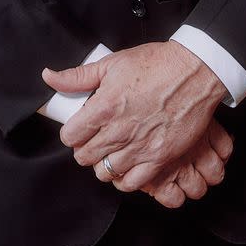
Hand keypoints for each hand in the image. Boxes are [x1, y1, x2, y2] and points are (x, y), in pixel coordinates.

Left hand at [42, 41, 229, 194]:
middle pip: (84, 156)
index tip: (78, 128)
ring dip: (103, 163)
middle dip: (85, 148)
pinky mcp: (159, 158)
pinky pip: (131, 183)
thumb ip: (78, 76)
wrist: (195, 72)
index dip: (71, 132)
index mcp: (104, 107)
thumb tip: (50, 77)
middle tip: (93, 139)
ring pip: (104, 172)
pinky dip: (124, 178)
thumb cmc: (156, 64)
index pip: (70, 136)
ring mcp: (139, 147)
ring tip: (110, 152)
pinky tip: (126, 165)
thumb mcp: (112, 63)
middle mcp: (119, 131)